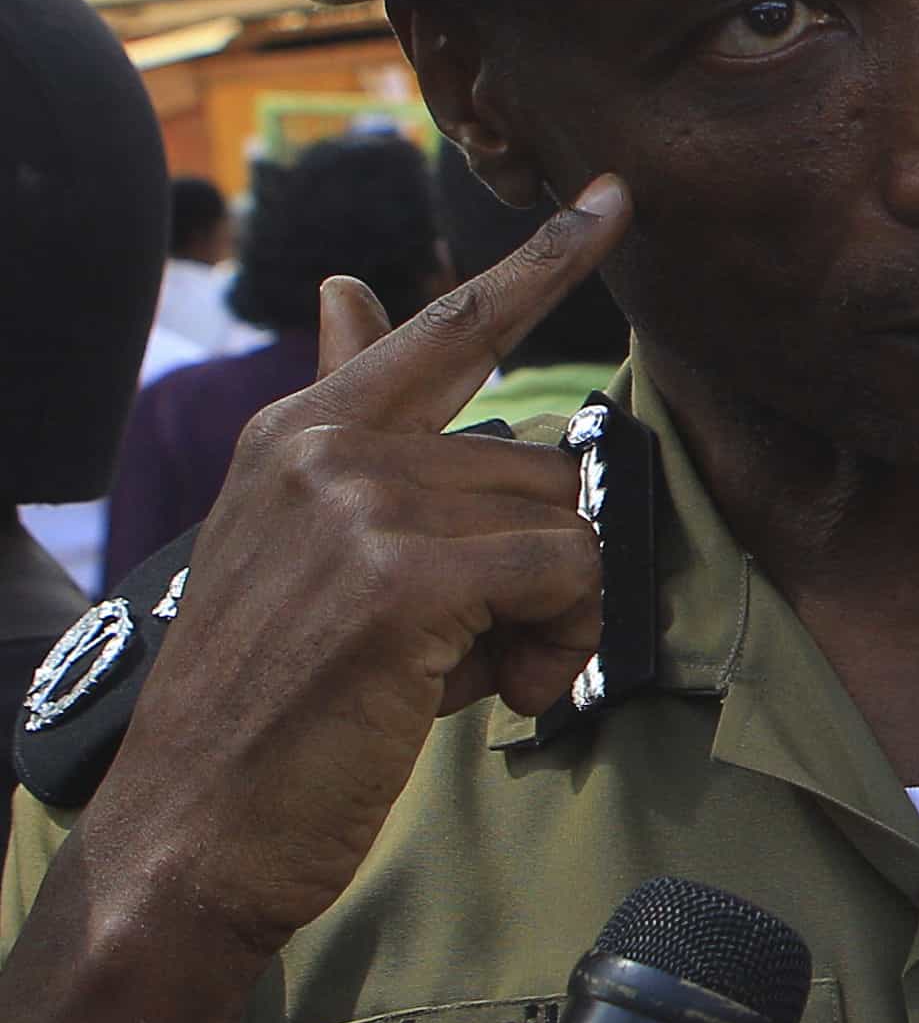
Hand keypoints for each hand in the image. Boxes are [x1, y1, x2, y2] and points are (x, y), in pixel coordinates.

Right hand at [77, 181, 628, 963]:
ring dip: (552, 618)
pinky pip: (567, 576)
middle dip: (543, 569)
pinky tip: (486, 694)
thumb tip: (344, 290)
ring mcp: (362, 503)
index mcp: (305, 432)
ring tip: (463, 677)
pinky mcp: (403, 575)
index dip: (545, 261)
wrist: (195, 828)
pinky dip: (557, 645)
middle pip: (546, 467)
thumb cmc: (273, 698)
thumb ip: (347, 425)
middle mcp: (330, 447)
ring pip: (567, 525)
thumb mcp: (304, 543)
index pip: (445, 324)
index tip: (618, 195)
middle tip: (474, 652)